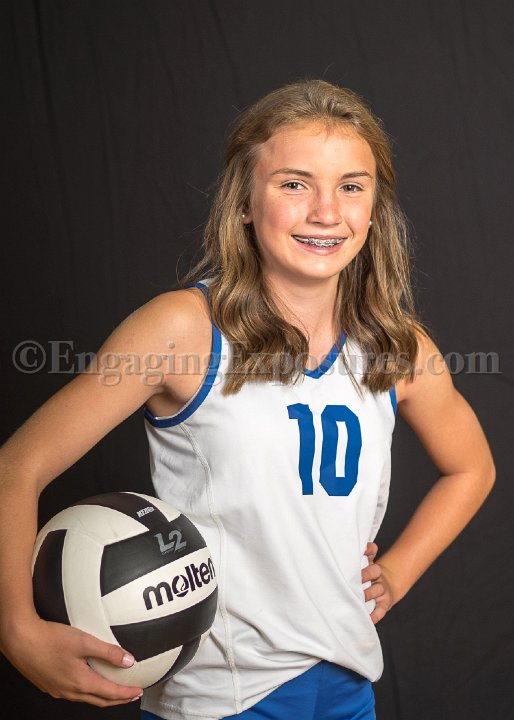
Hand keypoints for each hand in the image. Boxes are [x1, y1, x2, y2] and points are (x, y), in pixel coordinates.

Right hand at [3, 616, 142, 706]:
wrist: (21, 640)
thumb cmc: (50, 639)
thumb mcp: (85, 642)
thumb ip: (108, 651)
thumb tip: (129, 660)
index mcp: (81, 682)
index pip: (110, 693)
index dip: (126, 693)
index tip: (138, 691)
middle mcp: (70, 691)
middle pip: (100, 700)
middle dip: (118, 699)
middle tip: (130, 695)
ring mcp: (58, 690)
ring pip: (86, 698)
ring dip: (103, 696)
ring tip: (113, 690)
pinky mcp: (50, 684)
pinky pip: (74, 693)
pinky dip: (88, 691)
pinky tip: (88, 682)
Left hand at [361, 542, 393, 624]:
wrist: (387, 587)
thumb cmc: (368, 577)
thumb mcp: (364, 565)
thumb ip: (357, 559)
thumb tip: (349, 550)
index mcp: (370, 563)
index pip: (371, 552)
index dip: (368, 550)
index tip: (362, 550)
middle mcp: (378, 575)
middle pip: (375, 570)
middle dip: (366, 573)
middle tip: (358, 577)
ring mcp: (382, 589)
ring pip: (377, 589)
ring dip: (369, 593)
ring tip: (360, 597)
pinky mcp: (384, 603)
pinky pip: (380, 610)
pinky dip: (375, 615)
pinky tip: (368, 618)